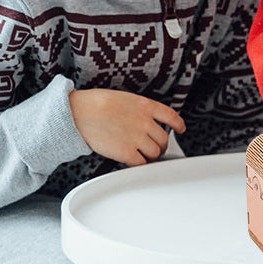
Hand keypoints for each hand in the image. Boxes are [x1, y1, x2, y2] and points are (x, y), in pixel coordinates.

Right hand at [69, 88, 185, 166]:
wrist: (81, 112)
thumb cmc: (98, 103)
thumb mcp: (127, 99)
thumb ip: (140, 110)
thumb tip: (146, 120)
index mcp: (147, 106)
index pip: (171, 116)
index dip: (178, 125)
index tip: (180, 129)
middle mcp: (145, 122)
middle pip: (164, 139)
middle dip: (161, 145)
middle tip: (156, 148)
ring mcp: (137, 137)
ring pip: (155, 152)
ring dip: (151, 156)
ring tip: (145, 156)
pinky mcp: (126, 152)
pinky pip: (141, 163)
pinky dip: (139, 164)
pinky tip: (135, 161)